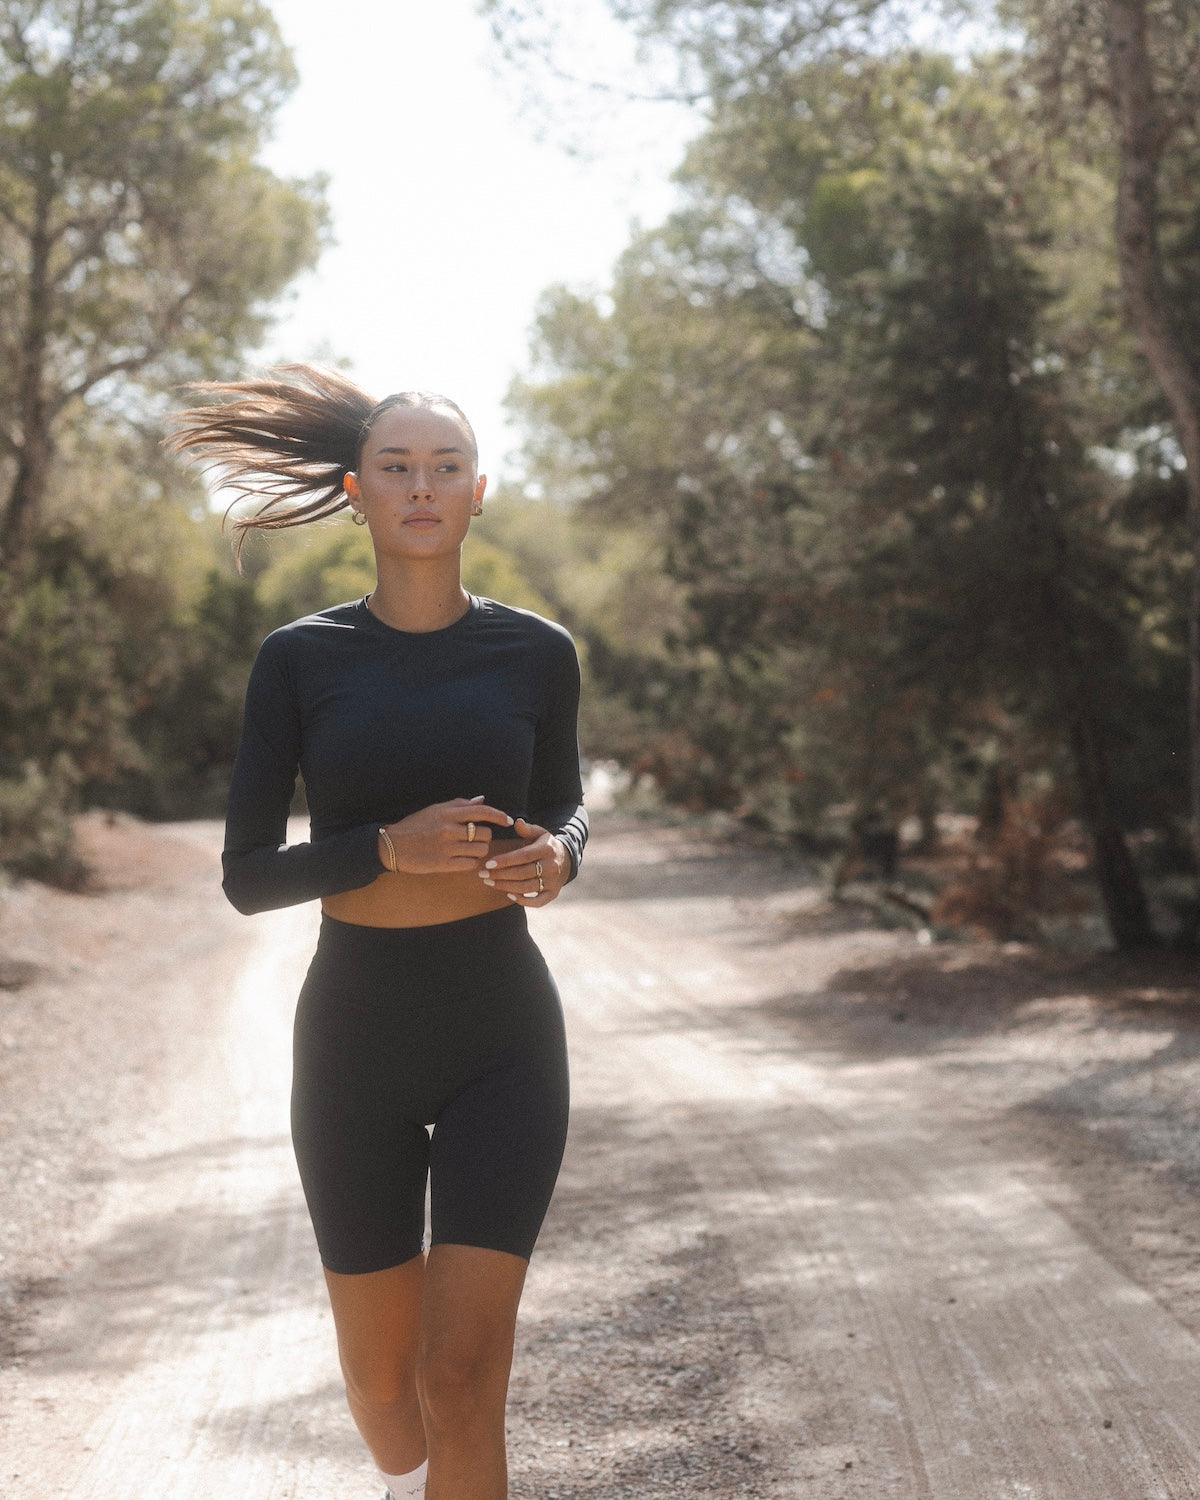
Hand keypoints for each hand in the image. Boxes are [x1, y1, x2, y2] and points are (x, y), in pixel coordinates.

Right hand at [381, 797, 512, 874]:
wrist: (393, 846)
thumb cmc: (415, 826)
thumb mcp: (435, 810)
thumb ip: (459, 805)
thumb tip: (482, 800)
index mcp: (447, 813)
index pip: (482, 812)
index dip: (500, 816)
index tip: (508, 821)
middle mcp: (449, 829)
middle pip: (485, 834)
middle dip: (485, 837)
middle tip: (477, 839)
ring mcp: (446, 848)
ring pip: (480, 850)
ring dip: (479, 850)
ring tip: (469, 849)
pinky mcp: (443, 865)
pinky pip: (470, 864)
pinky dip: (471, 862)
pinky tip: (463, 859)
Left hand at [477, 817, 568, 906]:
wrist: (565, 860)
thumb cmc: (545, 845)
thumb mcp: (539, 833)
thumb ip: (527, 829)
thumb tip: (517, 822)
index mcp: (547, 849)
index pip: (523, 856)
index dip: (505, 860)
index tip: (488, 863)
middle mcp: (552, 866)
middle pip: (522, 873)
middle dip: (500, 875)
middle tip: (483, 874)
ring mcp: (553, 882)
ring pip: (527, 888)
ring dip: (506, 886)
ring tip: (490, 882)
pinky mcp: (553, 894)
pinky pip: (538, 902)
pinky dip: (523, 901)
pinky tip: (508, 895)